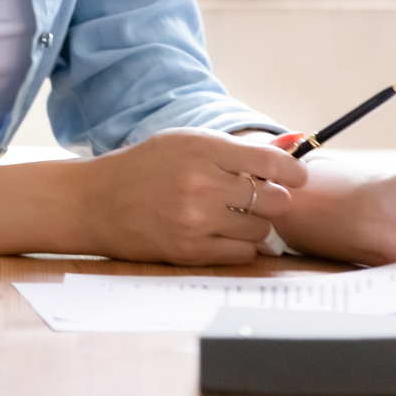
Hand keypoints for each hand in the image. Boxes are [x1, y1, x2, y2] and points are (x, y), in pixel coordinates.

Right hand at [66, 128, 307, 265]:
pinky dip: (241, 244)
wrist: (97, 202)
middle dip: (271, 197)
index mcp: (201, 148)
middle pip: (273, 199)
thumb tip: (290, 146)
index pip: (270, 162)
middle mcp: (202, 184)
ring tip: (232, 214)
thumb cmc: (145, 167)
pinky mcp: (191, 251)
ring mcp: (196, 220)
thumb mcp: (185, 142)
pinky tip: (222, 232)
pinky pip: (243, 253)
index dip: (294, 171)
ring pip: (261, 229)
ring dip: (255, 223)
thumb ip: (235, 148)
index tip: (298, 176)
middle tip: (256, 195)